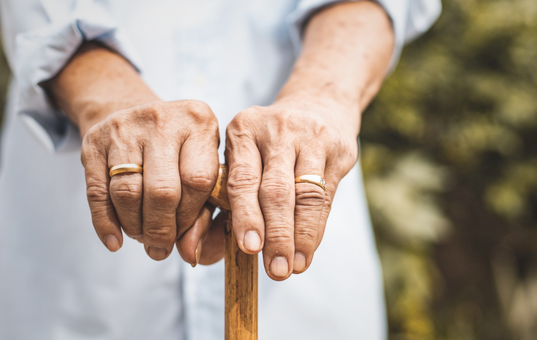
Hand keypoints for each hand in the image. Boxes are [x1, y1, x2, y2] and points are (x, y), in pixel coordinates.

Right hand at [80, 100, 219, 263]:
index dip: (189, 218)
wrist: (134, 111)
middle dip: (161, 230)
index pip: (197, 181)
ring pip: (127, 192)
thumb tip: (188, 254)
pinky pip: (97, 192)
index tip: (183, 236)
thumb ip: (202, 212)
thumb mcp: (201, 168)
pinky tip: (115, 240)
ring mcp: (125, 127)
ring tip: (142, 237)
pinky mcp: (94, 140)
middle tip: (160, 248)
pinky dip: (106, 223)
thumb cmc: (178, 149)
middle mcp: (163, 120)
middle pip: (161, 190)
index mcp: (199, 123)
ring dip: (135, 227)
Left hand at [223, 98, 358, 279]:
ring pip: (305, 195)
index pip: (242, 179)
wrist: (317, 105)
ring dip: (299, 236)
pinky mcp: (337, 147)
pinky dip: (316, 227)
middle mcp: (276, 129)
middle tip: (275, 270)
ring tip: (294, 266)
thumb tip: (200, 252)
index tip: (249, 250)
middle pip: (275, 190)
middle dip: (275, 235)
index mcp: (243, 130)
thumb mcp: (243, 156)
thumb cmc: (269, 146)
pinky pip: (326, 196)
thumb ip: (222, 199)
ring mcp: (310, 136)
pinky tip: (308, 249)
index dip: (247, 217)